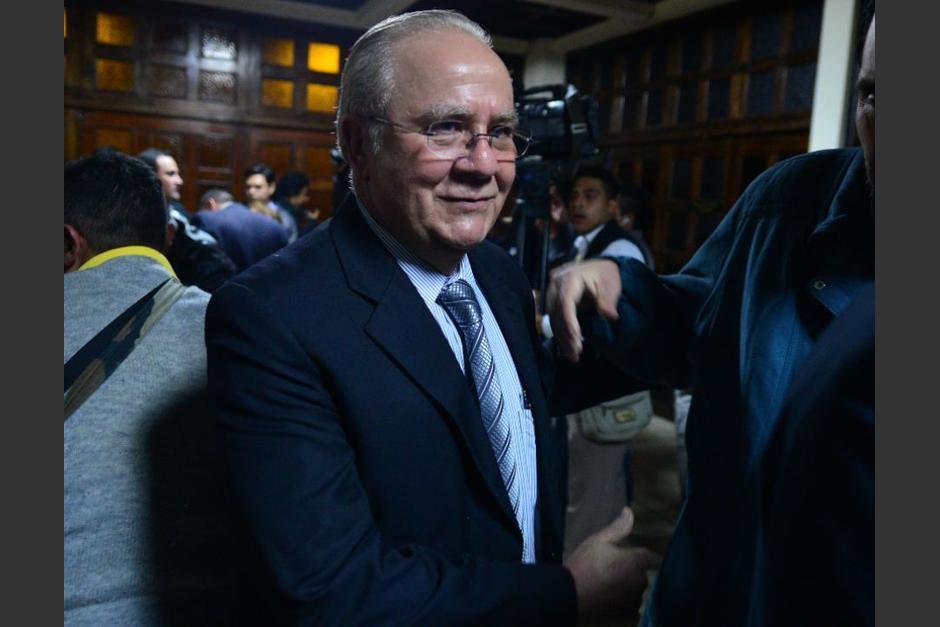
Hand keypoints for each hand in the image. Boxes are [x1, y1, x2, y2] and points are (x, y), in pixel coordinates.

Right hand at [546, 259, 622, 361]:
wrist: (599, 268)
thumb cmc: (606, 275)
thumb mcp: (611, 284)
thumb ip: (608, 300)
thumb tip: (610, 315)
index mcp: (570, 277)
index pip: (565, 302)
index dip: (569, 322)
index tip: (577, 339)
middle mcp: (556, 283)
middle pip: (556, 312)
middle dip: (566, 335)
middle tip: (576, 353)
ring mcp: (552, 291)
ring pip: (552, 318)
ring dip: (562, 338)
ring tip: (573, 356)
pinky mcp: (552, 299)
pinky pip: (553, 318)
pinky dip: (560, 333)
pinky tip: (567, 347)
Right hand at [565, 507, 653, 624]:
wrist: (568, 597)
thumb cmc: (583, 565)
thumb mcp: (597, 541)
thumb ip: (618, 528)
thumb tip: (630, 511)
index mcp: (636, 562)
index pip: (645, 556)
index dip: (631, 556)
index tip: (616, 558)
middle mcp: (640, 583)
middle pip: (641, 576)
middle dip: (630, 574)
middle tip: (607, 574)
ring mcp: (635, 603)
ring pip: (635, 594)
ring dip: (627, 591)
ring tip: (605, 590)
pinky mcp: (629, 619)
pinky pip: (631, 611)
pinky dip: (623, 608)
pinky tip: (607, 604)